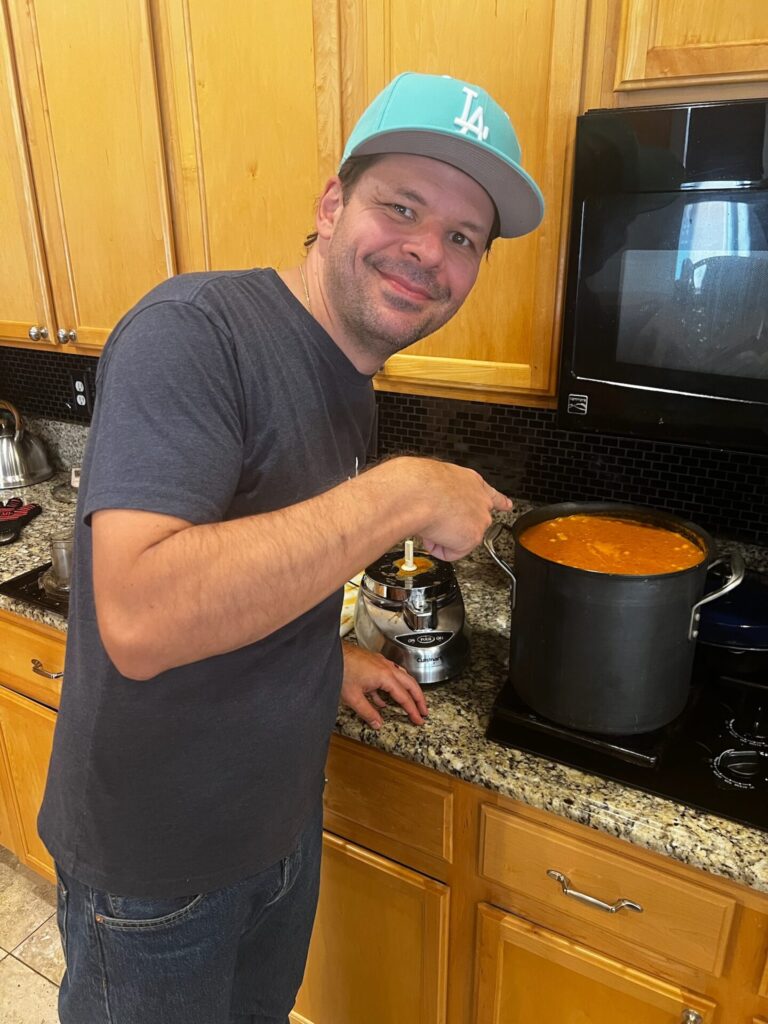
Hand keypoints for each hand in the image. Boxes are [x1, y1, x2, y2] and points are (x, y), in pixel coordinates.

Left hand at [340, 644, 427, 729]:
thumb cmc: (341, 669)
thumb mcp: (353, 697)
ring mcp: (381, 663)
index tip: (418, 719)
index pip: (404, 697)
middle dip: (419, 699)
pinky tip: (384, 697)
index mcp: (385, 676)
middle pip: (410, 684)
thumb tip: (377, 723)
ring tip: (411, 702)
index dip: (413, 710)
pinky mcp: (374, 661)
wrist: (332, 653)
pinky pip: (390, 674)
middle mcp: (387, 667)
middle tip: (424, 711)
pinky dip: (393, 686)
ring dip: (409, 690)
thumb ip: (367, 712)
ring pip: (402, 677)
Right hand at [382, 457, 511, 560]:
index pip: (490, 494)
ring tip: (429, 520)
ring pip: (457, 539)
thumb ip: (441, 494)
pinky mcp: (473, 537)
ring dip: (440, 535)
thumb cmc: (420, 484)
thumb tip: (431, 505)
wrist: (420, 493)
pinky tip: (431, 533)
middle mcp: (481, 500)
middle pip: (473, 523)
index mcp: (471, 482)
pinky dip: (437, 547)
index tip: (507, 505)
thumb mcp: (433, 481)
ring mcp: (480, 519)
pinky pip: (450, 553)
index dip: (500, 502)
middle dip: (455, 528)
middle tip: (435, 521)